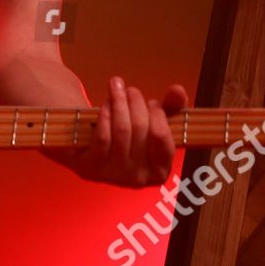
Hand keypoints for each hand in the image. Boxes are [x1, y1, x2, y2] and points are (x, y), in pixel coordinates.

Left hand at [69, 78, 188, 187]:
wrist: (86, 143)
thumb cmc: (126, 132)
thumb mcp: (150, 121)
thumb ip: (171, 107)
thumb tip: (178, 90)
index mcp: (158, 172)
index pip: (163, 139)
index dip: (158, 116)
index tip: (152, 102)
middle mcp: (137, 179)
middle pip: (141, 129)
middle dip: (136, 102)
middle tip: (131, 90)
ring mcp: (112, 175)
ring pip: (122, 130)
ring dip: (120, 102)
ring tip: (117, 86)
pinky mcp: (89, 167)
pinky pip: (103, 136)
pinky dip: (105, 115)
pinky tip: (105, 103)